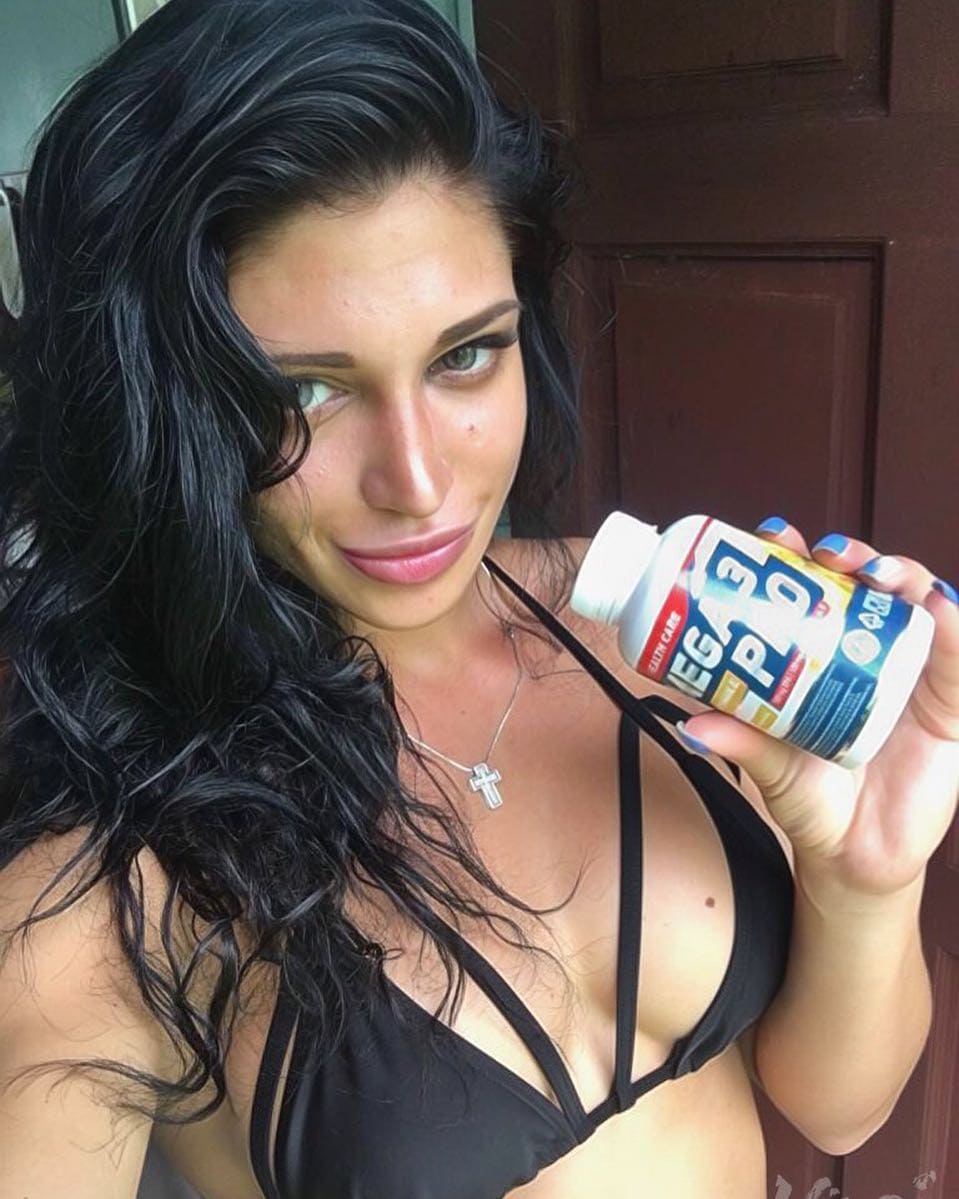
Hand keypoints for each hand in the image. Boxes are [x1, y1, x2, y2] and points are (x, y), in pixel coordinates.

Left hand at [678, 518, 958, 898]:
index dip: (794, 555)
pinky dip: (951, 622)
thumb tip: (692, 724)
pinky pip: (957, 654)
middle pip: (864, 582)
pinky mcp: (950, 700)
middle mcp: (867, 651)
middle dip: (847, 554)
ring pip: (914, 601)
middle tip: (823, 552)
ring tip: (875, 573)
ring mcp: (911, 670)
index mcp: (820, 653)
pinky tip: (936, 605)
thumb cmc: (812, 800)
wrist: (857, 857)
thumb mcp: (772, 766)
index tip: (771, 538)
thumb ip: (742, 741)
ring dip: (900, 573)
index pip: (811, 587)